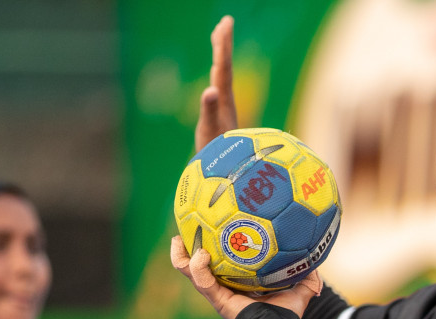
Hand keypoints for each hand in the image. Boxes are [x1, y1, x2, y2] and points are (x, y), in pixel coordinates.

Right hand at [170, 236, 322, 318]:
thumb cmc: (287, 314)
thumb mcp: (300, 288)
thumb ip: (307, 273)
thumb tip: (315, 259)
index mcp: (237, 282)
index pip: (218, 262)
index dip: (209, 247)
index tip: (206, 227)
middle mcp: (224, 287)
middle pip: (197, 266)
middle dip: (186, 249)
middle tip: (183, 231)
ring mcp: (218, 294)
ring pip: (190, 272)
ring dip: (182, 256)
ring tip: (180, 240)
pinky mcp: (218, 300)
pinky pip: (202, 282)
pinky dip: (197, 268)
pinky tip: (200, 255)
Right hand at [194, 16, 238, 152]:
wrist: (227, 180)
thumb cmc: (216, 158)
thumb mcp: (209, 132)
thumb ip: (208, 111)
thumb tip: (209, 90)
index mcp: (223, 101)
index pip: (223, 67)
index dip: (223, 45)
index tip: (226, 22)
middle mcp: (225, 103)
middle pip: (224, 68)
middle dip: (223, 44)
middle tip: (225, 21)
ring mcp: (224, 111)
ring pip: (223, 77)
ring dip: (221, 56)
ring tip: (219, 38)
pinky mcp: (221, 119)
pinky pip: (219, 90)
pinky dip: (217, 76)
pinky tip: (216, 76)